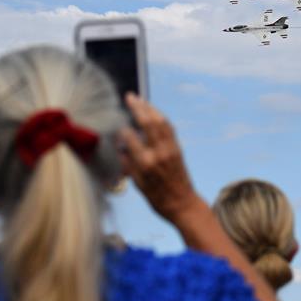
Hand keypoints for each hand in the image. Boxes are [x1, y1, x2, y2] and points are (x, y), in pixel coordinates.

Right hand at [120, 93, 200, 222]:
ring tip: (141, 99)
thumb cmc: (157, 198)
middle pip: (147, 123)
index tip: (117, 127)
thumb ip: (128, 164)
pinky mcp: (178, 148)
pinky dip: (161, 118)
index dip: (122, 130)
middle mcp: (158, 152)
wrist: (183, 204)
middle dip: (138, 107)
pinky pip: (169, 128)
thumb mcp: (137, 185)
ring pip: (160, 122)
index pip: (130, 137)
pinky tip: (154, 113)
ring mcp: (170, 148)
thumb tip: (121, 147)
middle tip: (130, 96)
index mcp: (145, 163)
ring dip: (150, 108)